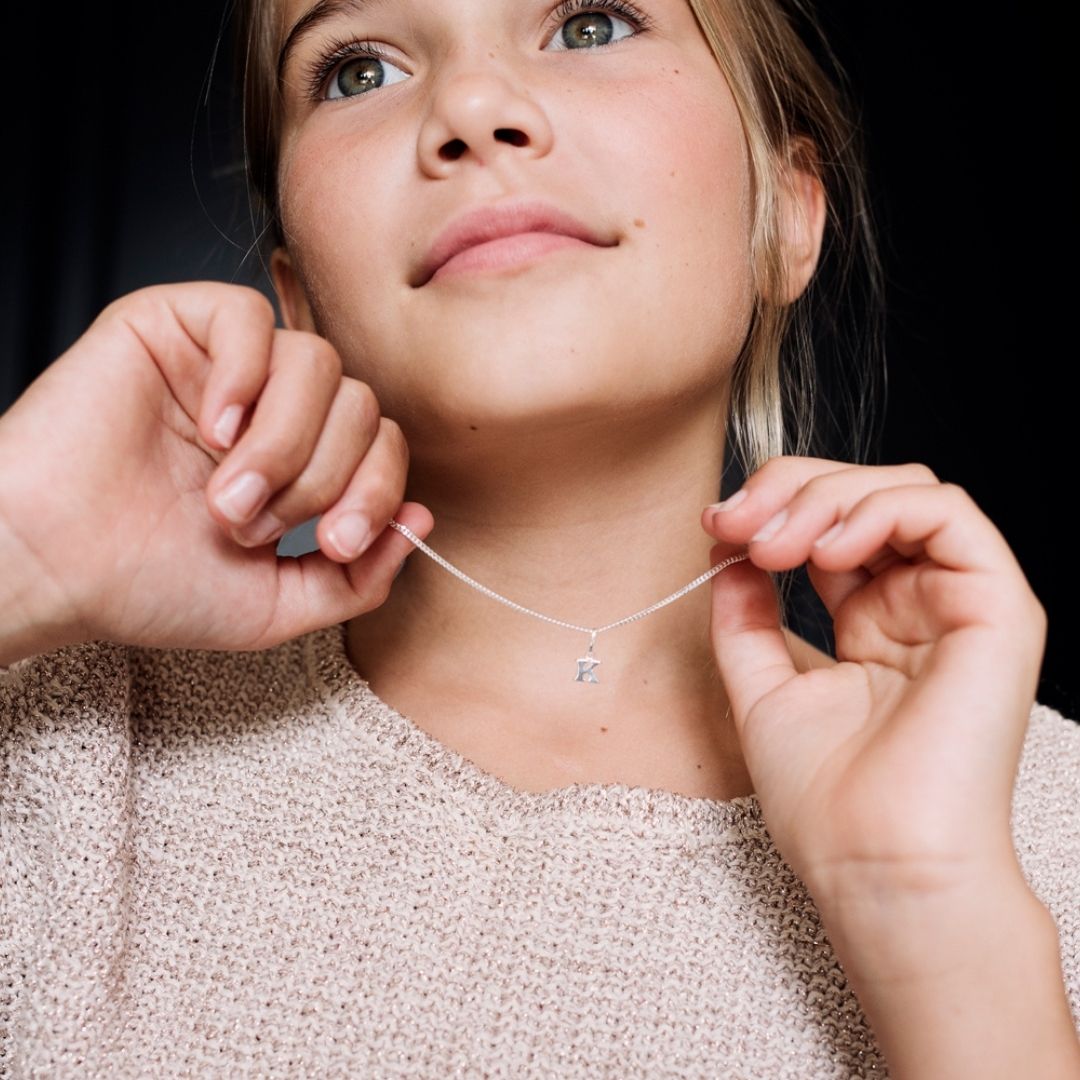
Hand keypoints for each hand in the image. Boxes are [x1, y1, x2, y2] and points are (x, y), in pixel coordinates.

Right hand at [0, 282, 432, 656]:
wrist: (54, 569)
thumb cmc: (151, 586)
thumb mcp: (279, 605)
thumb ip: (359, 577)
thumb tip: (423, 519)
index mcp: (297, 461)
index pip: (383, 444)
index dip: (377, 491)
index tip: (334, 543)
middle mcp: (269, 408)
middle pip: (361, 405)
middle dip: (321, 478)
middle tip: (253, 524)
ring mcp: (224, 366)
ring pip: (317, 364)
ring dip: (283, 443)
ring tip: (225, 492)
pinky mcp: (170, 325)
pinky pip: (248, 317)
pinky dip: (242, 378)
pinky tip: (209, 429)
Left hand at [701, 457, 1045, 908]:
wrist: (873, 864)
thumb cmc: (826, 800)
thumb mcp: (761, 688)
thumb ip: (746, 618)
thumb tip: (726, 552)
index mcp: (874, 623)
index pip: (833, 525)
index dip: (773, 507)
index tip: (715, 526)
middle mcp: (920, 606)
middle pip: (866, 495)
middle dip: (790, 489)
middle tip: (735, 521)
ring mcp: (960, 604)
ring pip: (905, 490)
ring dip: (827, 498)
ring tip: (775, 545)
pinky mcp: (997, 608)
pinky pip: (949, 514)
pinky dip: (879, 511)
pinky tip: (827, 551)